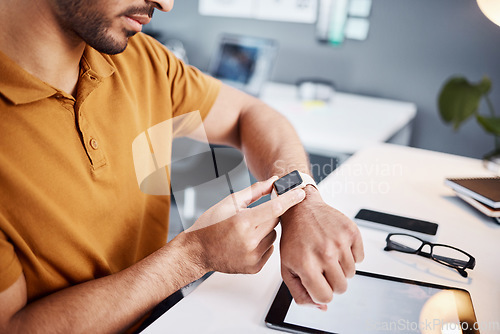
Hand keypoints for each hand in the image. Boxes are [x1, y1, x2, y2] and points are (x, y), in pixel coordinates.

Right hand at [182, 176, 305, 274]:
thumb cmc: (210, 226)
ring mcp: (253, 256)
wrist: (197, 251)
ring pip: (273, 235)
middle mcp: (249, 241)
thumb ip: (255, 191)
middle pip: (275, 221)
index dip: (290, 199)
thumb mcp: (229, 202)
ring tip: (247, 230)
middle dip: (270, 214)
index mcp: (243, 222)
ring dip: (266, 230)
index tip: (300, 193)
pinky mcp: (255, 267)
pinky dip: (262, 244)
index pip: (275, 208)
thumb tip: (273, 181)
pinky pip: (269, 250)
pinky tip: (247, 243)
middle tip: (255, 214)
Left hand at [279, 185, 363, 308]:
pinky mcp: (351, 231)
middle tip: (322, 267)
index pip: (325, 297)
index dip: (322, 293)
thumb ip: (300, 293)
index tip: (317, 283)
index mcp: (306, 264)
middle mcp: (324, 253)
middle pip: (341, 288)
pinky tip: (336, 244)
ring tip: (327, 253)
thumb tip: (322, 307)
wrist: (300, 209)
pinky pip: (360, 258)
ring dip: (340, 268)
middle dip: (332, 282)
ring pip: (351, 273)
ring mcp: (339, 241)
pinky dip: (350, 255)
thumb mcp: (287, 268)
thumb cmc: (293, 239)